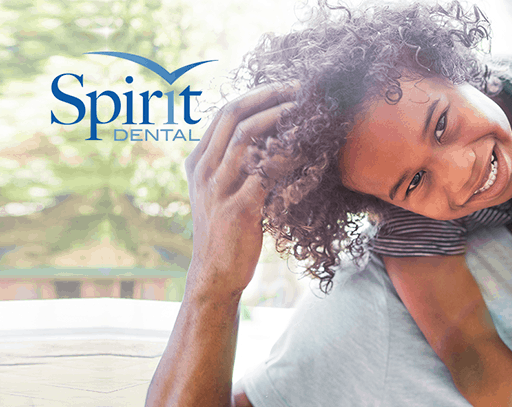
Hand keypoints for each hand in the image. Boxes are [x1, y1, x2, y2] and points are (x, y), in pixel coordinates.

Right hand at [183, 83, 295, 299]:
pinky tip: (308, 150)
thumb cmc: (226, 233)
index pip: (224, 113)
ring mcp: (218, 189)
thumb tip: (270, 139)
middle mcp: (203, 170)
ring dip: (280, 120)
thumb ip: (235, 165)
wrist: (214, 275)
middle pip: (234, 116)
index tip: (285, 87)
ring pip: (246, 139)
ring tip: (307, 111)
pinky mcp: (237, 210)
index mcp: (198, 161)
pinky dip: (288, 157)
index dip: (256, 95)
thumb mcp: (221, 192)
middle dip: (269, 96)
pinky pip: (265, 174)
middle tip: (300, 90)